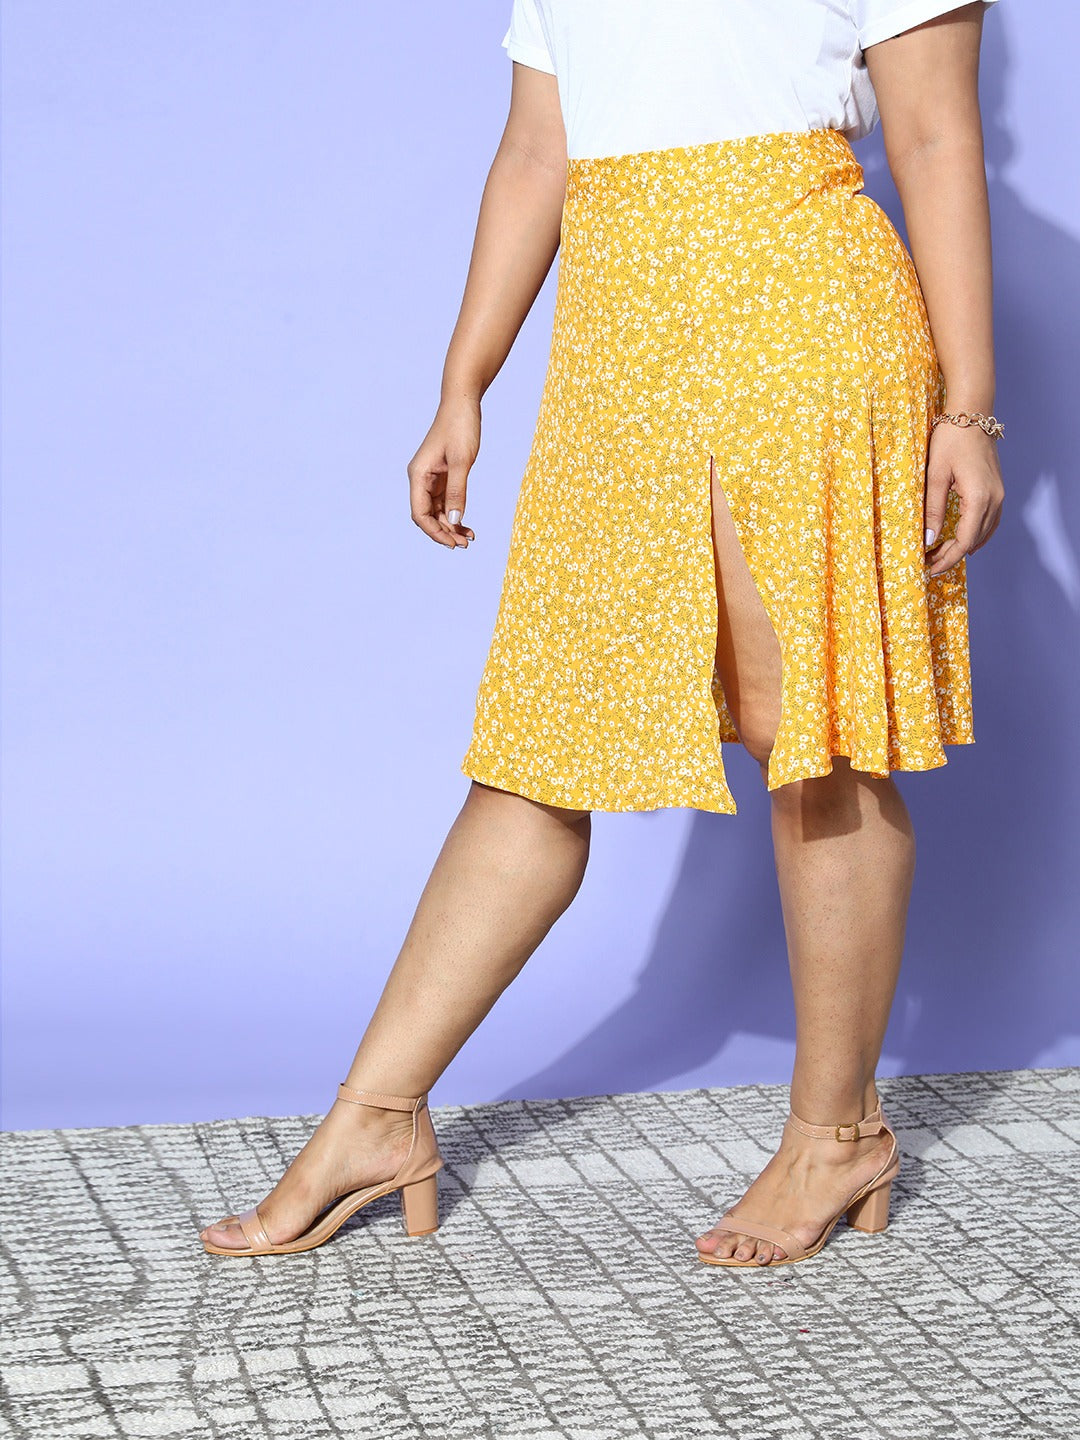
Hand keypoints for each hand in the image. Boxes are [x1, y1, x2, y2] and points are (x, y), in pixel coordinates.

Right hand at [407, 397, 479, 548]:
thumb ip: (457, 491)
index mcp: (418, 475)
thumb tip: (454, 520)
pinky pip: (445, 501)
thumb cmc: (460, 426)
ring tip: (469, 538)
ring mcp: (431, 478)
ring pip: (437, 511)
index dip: (434, 532)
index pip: (419, 514)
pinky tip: (466, 524)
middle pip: (427, 516)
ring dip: (450, 526)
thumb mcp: (462, 461)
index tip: (452, 543)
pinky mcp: (442, 475)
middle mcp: (420, 478)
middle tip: (465, 544)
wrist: (463, 402)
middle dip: (444, 532)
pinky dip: (454, 513)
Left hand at [923, 420, 1004, 577]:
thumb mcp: (934, 476)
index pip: (964, 542)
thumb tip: (929, 541)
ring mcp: (999, 495)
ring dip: (962, 547)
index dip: (946, 559)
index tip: (928, 567)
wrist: (971, 414)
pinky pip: (990, 522)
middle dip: (951, 556)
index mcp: (978, 499)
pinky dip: (975, 535)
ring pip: (984, 533)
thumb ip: (933, 510)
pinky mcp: (997, 490)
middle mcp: (994, 500)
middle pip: (974, 541)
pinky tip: (962, 541)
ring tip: (939, 554)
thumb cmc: (950, 440)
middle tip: (928, 563)